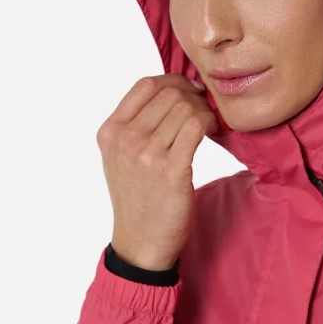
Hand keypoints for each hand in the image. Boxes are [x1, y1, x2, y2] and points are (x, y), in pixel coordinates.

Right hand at [97, 73, 217, 270]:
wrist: (140, 242)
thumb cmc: (138, 199)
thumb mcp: (120, 158)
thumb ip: (135, 125)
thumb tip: (172, 91)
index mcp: (110, 132)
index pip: (145, 85)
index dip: (173, 81)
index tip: (189, 91)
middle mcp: (124, 139)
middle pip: (169, 93)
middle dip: (193, 96)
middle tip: (204, 111)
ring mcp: (145, 153)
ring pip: (185, 107)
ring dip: (204, 111)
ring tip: (208, 125)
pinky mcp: (170, 169)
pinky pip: (196, 126)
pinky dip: (209, 122)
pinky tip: (212, 132)